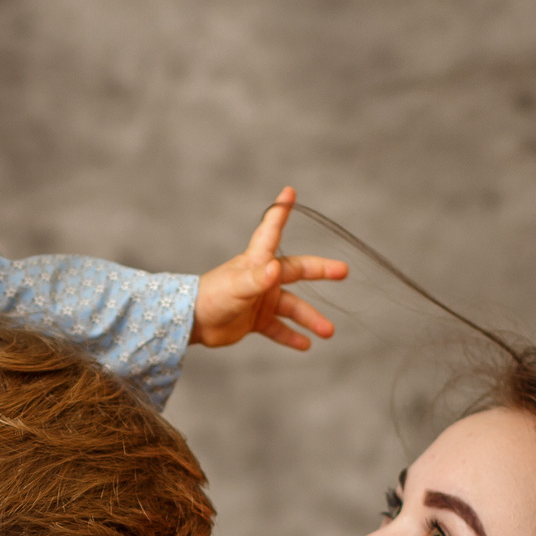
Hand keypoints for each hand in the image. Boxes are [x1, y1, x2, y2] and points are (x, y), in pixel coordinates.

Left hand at [190, 186, 349, 349]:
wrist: (192, 322)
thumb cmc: (212, 296)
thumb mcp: (237, 286)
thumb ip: (258, 279)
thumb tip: (277, 270)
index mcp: (258, 261)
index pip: (271, 230)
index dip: (281, 211)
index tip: (289, 191)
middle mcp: (264, 277)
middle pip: (297, 270)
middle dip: (321, 270)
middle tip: (343, 271)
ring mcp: (262, 299)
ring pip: (293, 307)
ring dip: (310, 318)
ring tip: (328, 331)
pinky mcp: (256, 320)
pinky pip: (279, 328)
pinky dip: (292, 337)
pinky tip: (306, 345)